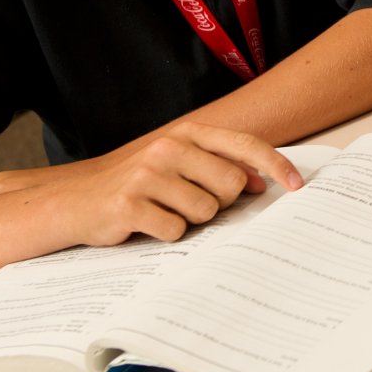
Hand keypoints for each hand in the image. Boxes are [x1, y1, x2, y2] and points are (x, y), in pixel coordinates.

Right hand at [0, 122, 305, 248]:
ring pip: (206, 212)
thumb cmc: (135, 187)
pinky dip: (167, 236)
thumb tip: (263, 183)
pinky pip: (176, 232)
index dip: (277, 165)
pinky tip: (146, 226)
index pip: (245, 145)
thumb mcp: (176, 166)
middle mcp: (169, 148)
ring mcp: (149, 175)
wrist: (73, 203)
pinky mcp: (131, 204)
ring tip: (164, 213)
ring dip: (191, 221)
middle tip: (190, 204)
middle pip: (232, 186)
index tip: (298, 185)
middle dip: (221, 203)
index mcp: (186, 134)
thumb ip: (218, 166)